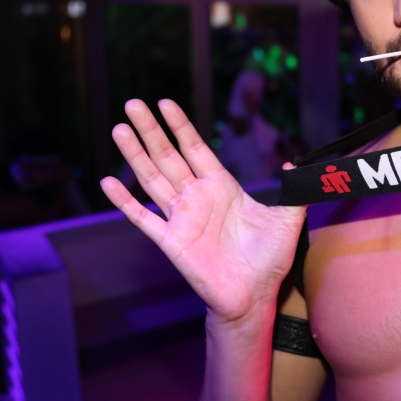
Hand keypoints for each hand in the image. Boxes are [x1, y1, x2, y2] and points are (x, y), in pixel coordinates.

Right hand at [100, 99, 304, 323]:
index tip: (166, 103)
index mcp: (221, 187)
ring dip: (135, 154)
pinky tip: (108, 182)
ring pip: (152, 179)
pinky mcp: (171, 241)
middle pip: (169, 156)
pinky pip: (143, 218)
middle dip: (152, 130)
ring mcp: (181, 218)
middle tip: (134, 104)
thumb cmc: (269, 260)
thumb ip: (292, 192)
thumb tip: (292, 165)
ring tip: (120, 128)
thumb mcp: (288, 220)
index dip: (181, 127)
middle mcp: (197, 197)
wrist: (255, 296)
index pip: (196, 149)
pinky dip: (125, 201)